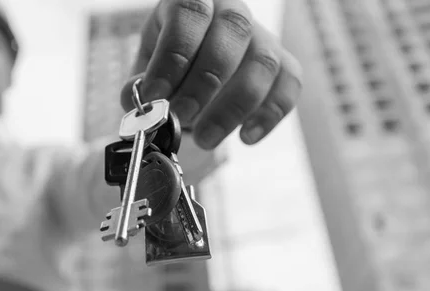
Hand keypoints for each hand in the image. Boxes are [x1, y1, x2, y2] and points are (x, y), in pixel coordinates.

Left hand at [121, 0, 302, 148]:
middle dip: (204, 82)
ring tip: (206, 139)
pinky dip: (269, 114)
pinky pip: (289, 84)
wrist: (198, 67)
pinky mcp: (283, 64)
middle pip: (233, 32)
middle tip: (181, 118)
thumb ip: (140, 84)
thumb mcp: (147, 68)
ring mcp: (262, 36)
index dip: (173, 56)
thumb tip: (140, 102)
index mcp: (193, 0)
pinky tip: (246, 137)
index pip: (190, 13)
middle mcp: (232, 11)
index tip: (155, 96)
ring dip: (234, 106)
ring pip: (264, 62)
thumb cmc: (171, 65)